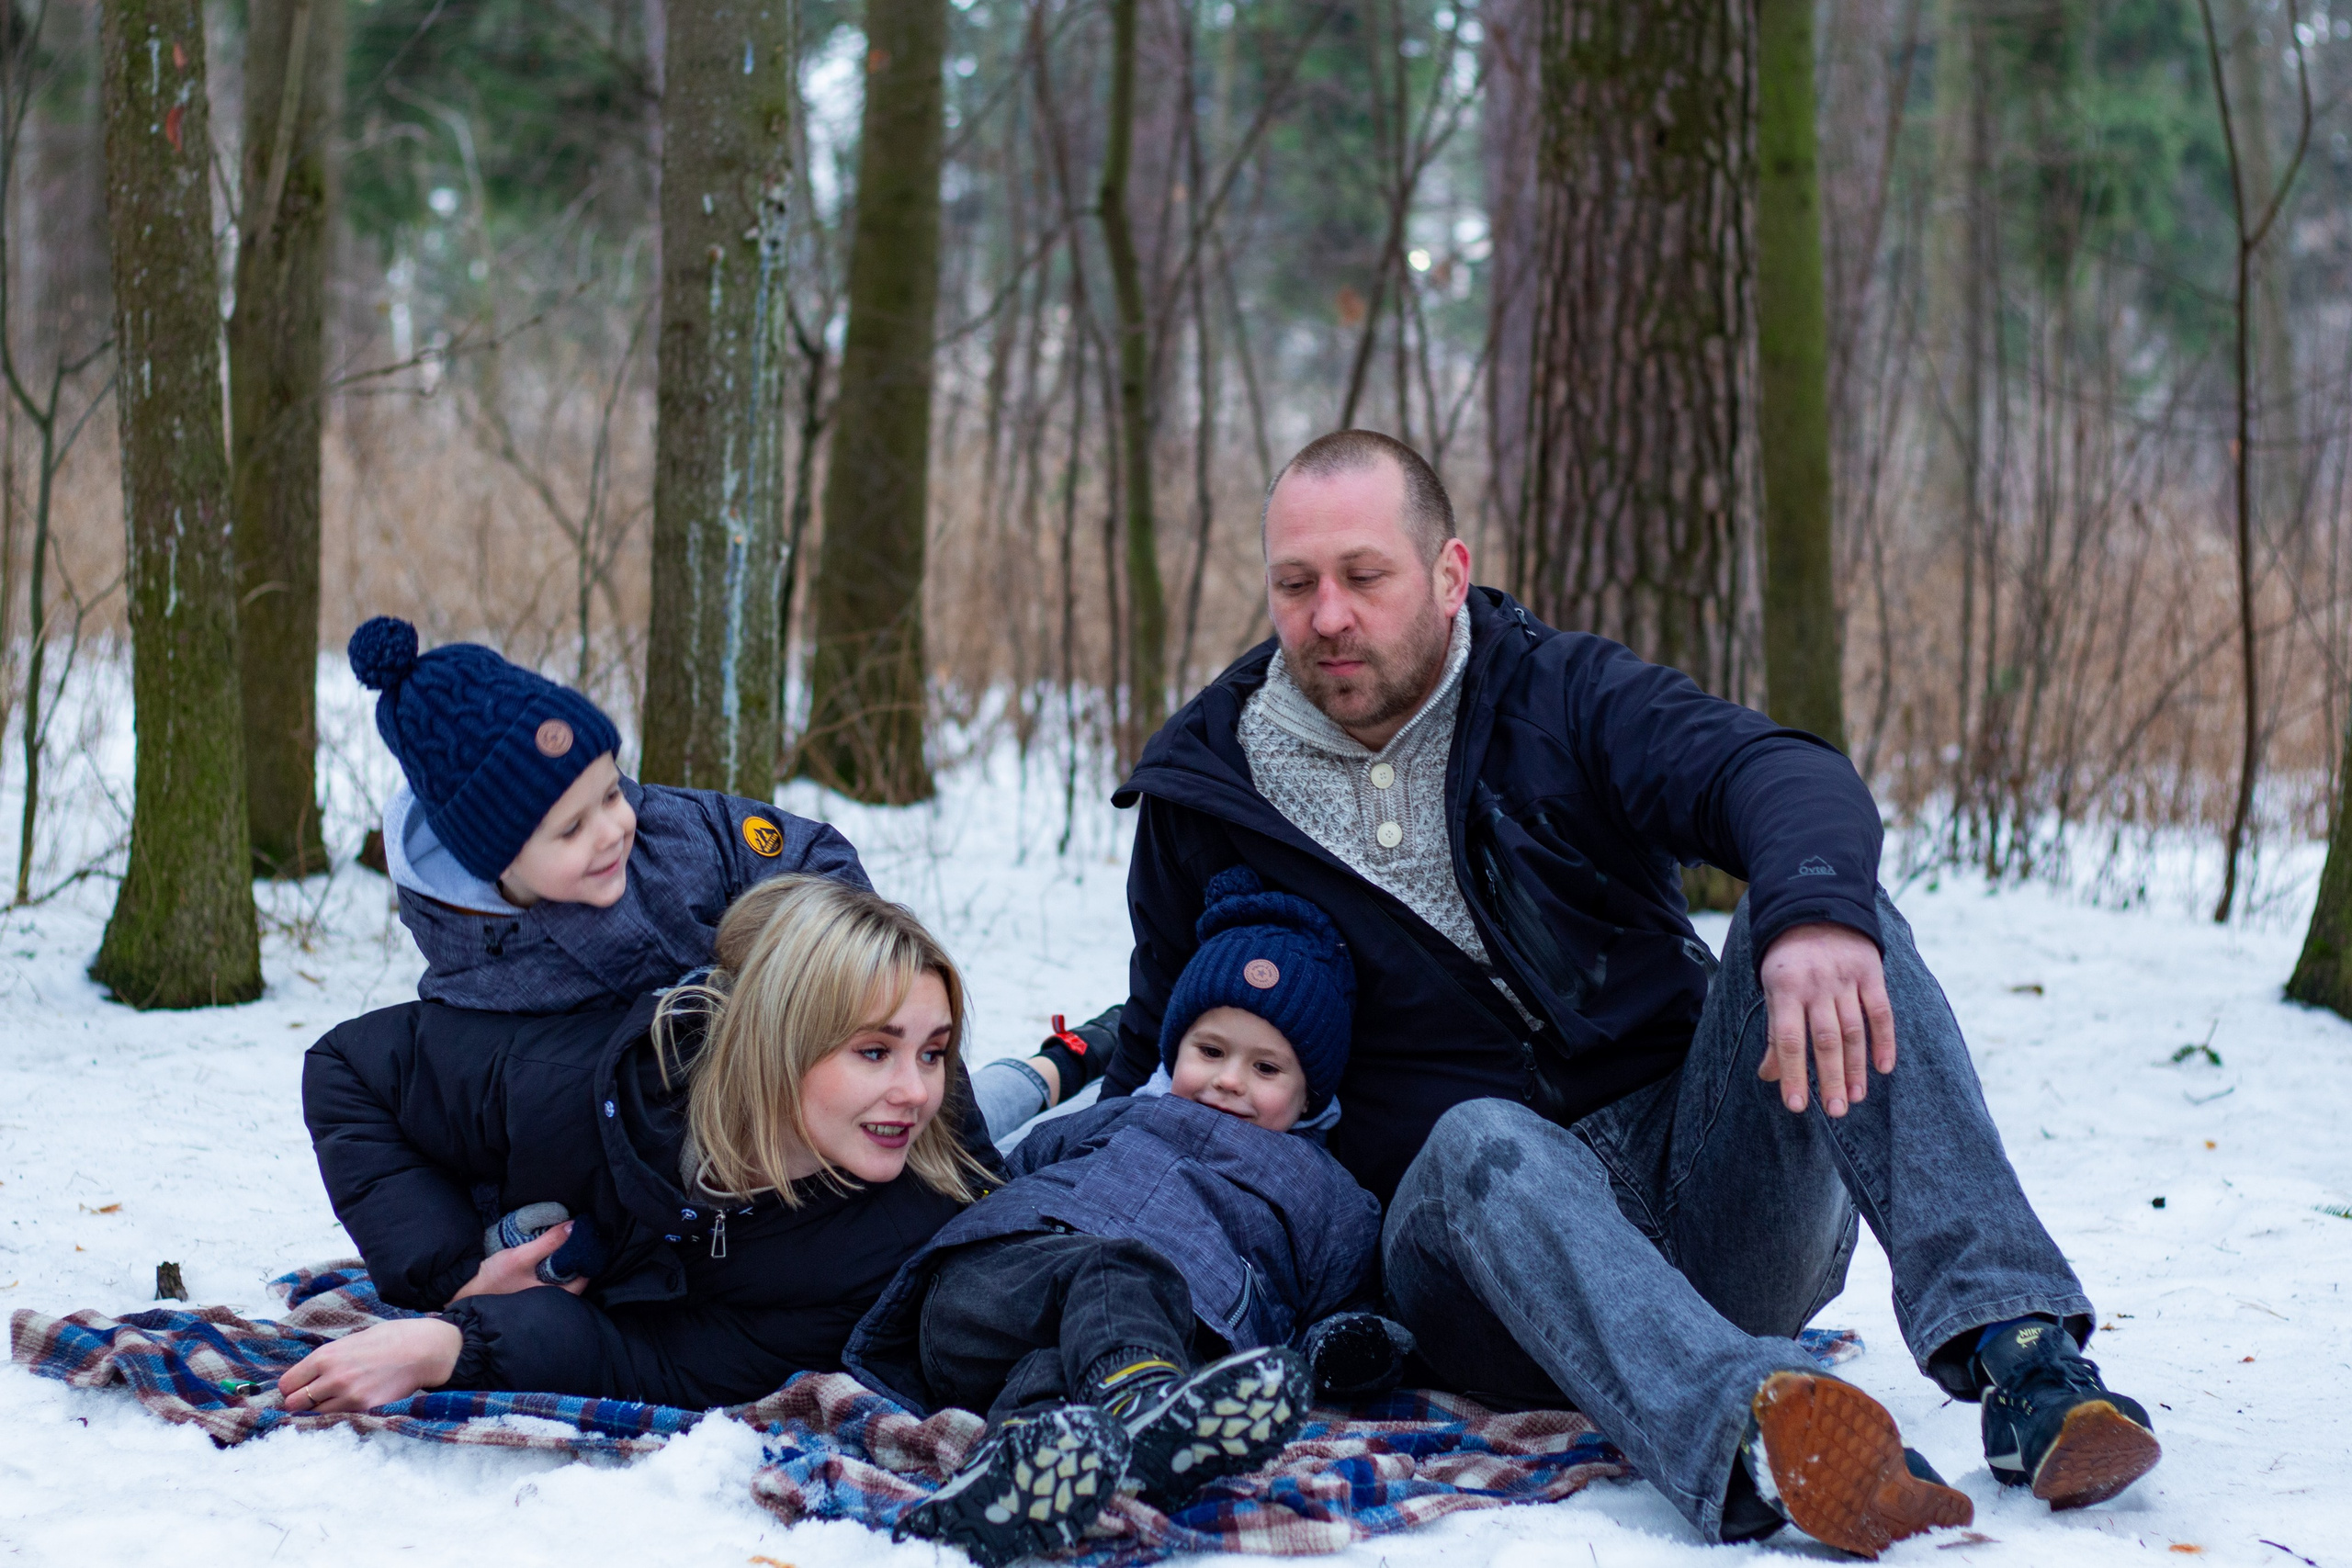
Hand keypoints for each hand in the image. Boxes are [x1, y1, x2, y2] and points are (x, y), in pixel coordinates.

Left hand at [278, 1317, 462, 1413]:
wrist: (422, 1349)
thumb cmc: (388, 1340)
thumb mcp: (350, 1341)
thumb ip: (327, 1359)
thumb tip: (306, 1376)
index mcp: (326, 1356)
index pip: (287, 1384)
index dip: (291, 1388)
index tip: (300, 1389)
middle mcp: (332, 1377)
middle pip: (294, 1403)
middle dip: (300, 1402)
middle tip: (313, 1399)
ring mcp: (348, 1395)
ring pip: (314, 1415)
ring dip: (320, 1411)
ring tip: (335, 1402)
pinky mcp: (365, 1408)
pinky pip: (339, 1419)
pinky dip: (339, 1415)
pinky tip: (350, 1405)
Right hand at [450, 1221, 590, 1301]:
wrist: (464, 1293)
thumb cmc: (493, 1280)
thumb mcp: (521, 1257)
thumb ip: (549, 1243)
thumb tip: (574, 1227)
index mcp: (553, 1297)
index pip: (584, 1279)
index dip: (588, 1259)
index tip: (589, 1240)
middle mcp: (550, 1301)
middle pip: (574, 1279)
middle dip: (577, 1259)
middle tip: (578, 1238)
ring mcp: (539, 1298)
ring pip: (561, 1279)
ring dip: (563, 1262)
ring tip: (564, 1242)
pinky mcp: (529, 1293)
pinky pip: (549, 1279)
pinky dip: (552, 1267)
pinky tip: (548, 1255)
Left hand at [1757, 922, 1895, 1116]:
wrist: (1816, 910)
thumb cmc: (1788, 961)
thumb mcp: (1772, 991)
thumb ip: (1775, 1033)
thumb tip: (1769, 1076)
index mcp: (1785, 989)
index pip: (1788, 1039)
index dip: (1792, 1074)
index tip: (1796, 1106)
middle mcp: (1816, 985)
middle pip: (1824, 1040)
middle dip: (1830, 1078)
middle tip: (1835, 1111)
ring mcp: (1845, 979)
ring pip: (1853, 1031)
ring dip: (1856, 1067)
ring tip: (1855, 1098)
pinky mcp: (1870, 973)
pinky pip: (1881, 1011)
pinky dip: (1884, 1040)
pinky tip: (1884, 1067)